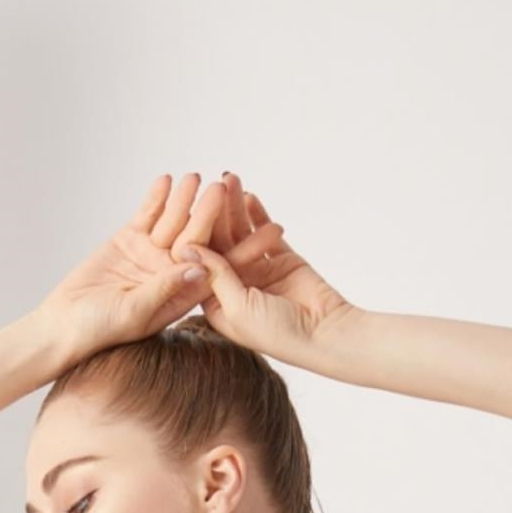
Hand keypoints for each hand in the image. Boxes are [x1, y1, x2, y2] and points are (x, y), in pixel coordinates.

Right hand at [31, 173, 287, 367]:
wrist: (64, 325)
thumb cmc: (99, 330)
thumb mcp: (135, 311)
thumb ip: (166, 289)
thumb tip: (201, 267)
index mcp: (183, 295)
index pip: (222, 268)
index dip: (247, 250)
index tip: (272, 231)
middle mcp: (172, 273)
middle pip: (200, 238)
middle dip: (214, 214)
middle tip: (228, 187)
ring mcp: (151, 255)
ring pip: (174, 222)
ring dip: (185, 200)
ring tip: (196, 177)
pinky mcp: (129, 240)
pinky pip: (146, 215)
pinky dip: (154, 199)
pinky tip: (166, 180)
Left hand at [167, 171, 359, 367]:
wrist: (325, 332)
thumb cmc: (278, 333)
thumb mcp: (238, 307)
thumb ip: (215, 276)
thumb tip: (187, 247)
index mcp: (218, 304)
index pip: (200, 265)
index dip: (194, 237)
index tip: (187, 209)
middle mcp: (235, 286)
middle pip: (219, 244)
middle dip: (215, 215)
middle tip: (211, 186)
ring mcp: (258, 271)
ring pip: (240, 233)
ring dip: (234, 208)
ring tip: (229, 179)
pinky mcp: (280, 258)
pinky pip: (263, 230)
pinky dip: (256, 213)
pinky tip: (248, 195)